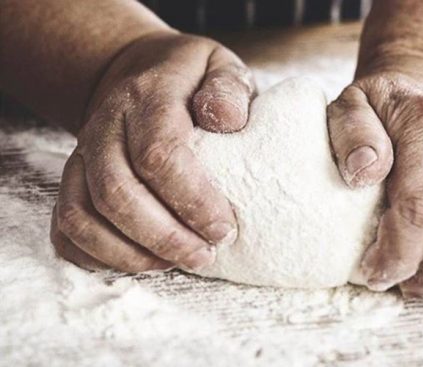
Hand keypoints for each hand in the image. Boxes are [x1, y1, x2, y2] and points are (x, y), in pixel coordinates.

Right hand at [50, 31, 255, 271]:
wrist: (136, 72)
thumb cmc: (189, 79)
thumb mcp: (220, 67)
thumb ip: (228, 89)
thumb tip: (226, 120)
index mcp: (147, 97)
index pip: (159, 154)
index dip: (191, 200)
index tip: (223, 229)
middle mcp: (104, 127)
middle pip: (117, 193)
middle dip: (164, 237)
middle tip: (204, 256)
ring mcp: (82, 156)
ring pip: (83, 216)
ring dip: (131, 253)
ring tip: (177, 263)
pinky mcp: (72, 180)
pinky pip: (67, 228)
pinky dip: (98, 256)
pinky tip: (140, 260)